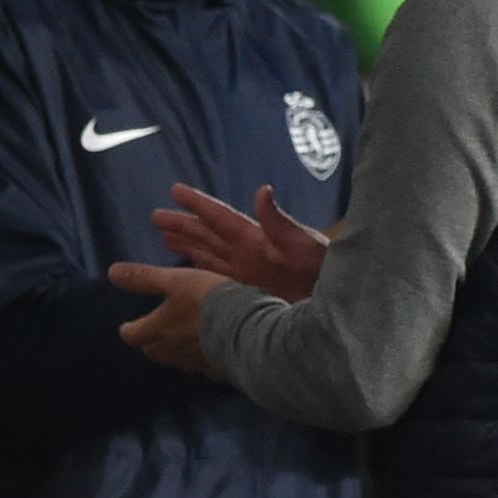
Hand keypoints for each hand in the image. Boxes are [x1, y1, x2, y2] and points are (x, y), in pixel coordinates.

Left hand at [110, 258, 226, 376]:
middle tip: (153, 334)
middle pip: (153, 352)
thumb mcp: (174, 280)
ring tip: (181, 341)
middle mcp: (171, 351)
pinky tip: (210, 350)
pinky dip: (202, 359)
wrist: (245, 327)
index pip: (133, 336)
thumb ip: (143, 278)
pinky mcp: (215, 370)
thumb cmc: (206, 300)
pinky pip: (203, 366)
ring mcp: (194, 363)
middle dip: (150, 343)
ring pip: (177, 361)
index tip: (128, 327)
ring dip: (175, 352)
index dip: (129, 331)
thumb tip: (112, 273)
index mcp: (158, 330)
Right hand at [155, 182, 328, 300]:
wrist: (341, 308)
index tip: (175, 190)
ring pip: (210, 257)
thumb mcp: (305, 244)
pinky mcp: (252, 294)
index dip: (198, 204)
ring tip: (165, 238)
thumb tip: (263, 191)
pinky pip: (219, 281)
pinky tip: (191, 275)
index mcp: (257, 239)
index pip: (221, 217)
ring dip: (189, 247)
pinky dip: (203, 275)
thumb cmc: (326, 273)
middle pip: (209, 235)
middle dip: (184, 225)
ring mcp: (250, 274)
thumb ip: (281, 222)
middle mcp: (249, 254)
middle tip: (156, 216)